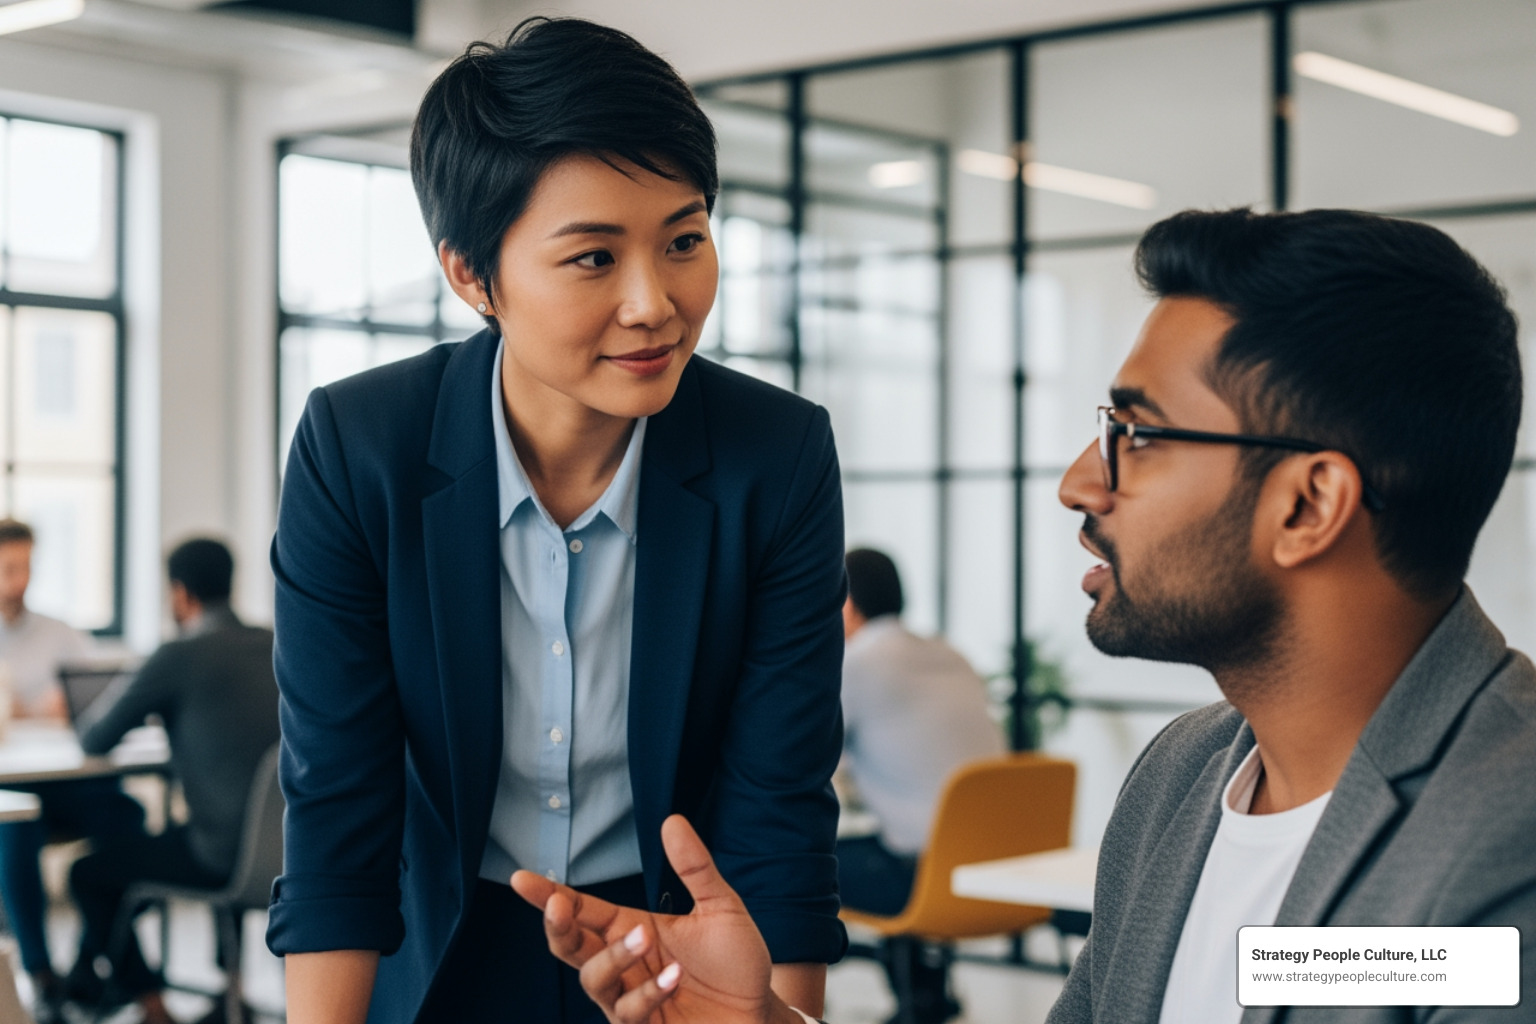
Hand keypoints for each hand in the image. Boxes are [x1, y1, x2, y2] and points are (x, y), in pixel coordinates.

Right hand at [511, 815, 795, 1023]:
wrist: (761, 1013)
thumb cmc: (737, 963)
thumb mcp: (721, 907)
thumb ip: (695, 868)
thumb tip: (671, 820)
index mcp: (632, 929)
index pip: (582, 910)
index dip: (549, 896)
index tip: (520, 878)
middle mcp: (625, 965)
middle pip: (572, 948)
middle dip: (559, 928)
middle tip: (559, 906)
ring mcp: (631, 1000)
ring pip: (595, 980)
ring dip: (614, 957)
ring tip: (643, 936)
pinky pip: (629, 1014)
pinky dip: (648, 993)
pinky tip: (674, 977)